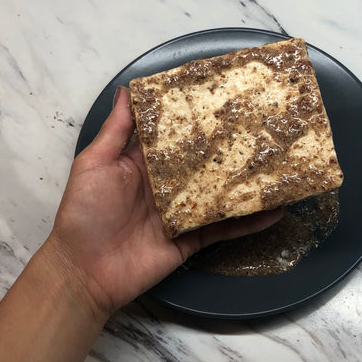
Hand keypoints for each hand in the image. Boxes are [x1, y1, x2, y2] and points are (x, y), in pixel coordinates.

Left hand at [49, 87, 281, 317]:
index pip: (177, 135)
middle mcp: (168, 184)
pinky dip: (248, 222)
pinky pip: (224, 228)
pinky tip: (274, 211)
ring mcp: (183, 212)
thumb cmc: (85, 212)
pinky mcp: (192, 239)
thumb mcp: (95, 163)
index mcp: (146, 162)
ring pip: (220, 193)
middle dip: (231, 148)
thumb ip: (116, 130)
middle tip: (263, 128)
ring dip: (247, 184)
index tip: (224, 98)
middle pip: (205, 163)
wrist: (84, 271)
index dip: (197, 118)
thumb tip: (127, 89)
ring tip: (278, 167)